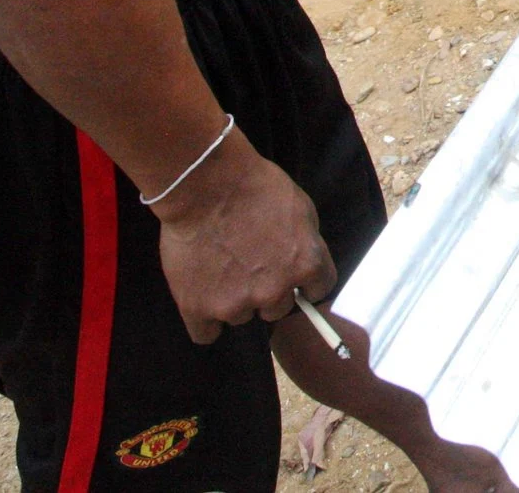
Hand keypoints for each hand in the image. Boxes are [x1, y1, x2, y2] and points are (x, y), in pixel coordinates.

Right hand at [149, 129, 336, 343]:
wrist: (206, 183)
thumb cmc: (255, 186)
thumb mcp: (302, 207)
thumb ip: (307, 244)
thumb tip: (306, 267)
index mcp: (307, 264)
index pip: (319, 290)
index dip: (304, 281)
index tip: (292, 274)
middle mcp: (275, 291)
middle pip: (278, 308)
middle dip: (267, 290)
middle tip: (248, 264)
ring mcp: (237, 303)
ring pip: (241, 317)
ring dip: (234, 300)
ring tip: (219, 266)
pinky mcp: (199, 309)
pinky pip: (206, 334)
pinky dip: (204, 320)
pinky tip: (201, 297)